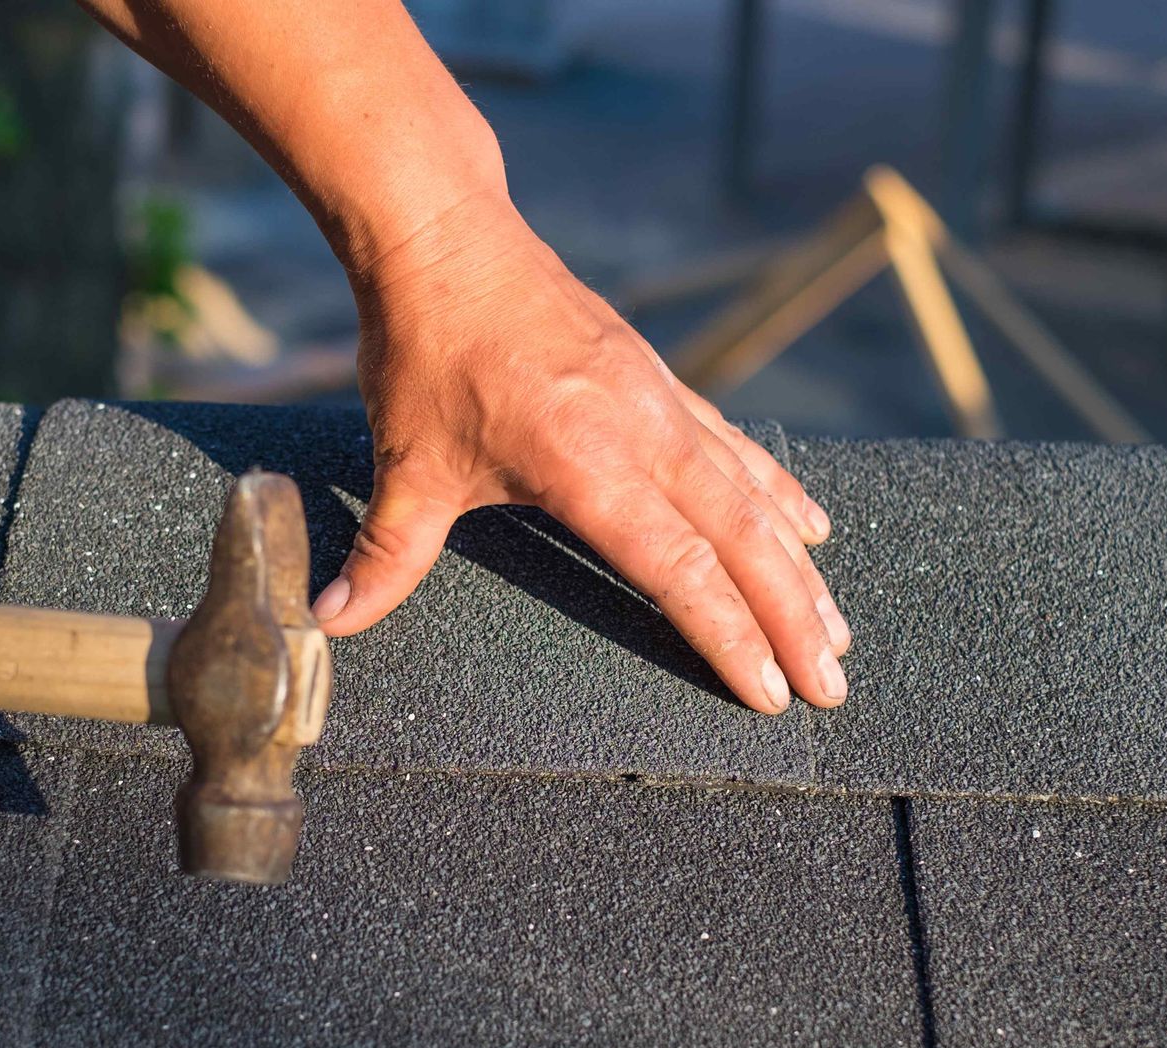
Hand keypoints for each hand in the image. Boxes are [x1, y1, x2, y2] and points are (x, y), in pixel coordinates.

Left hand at [316, 196, 849, 713]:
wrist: (447, 236)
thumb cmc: (425, 351)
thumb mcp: (405, 461)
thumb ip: (385, 553)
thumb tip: (331, 621)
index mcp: (586, 463)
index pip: (678, 567)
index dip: (727, 634)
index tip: (768, 692)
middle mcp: (643, 431)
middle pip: (742, 539)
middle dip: (792, 618)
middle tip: (832, 686)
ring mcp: (660, 401)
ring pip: (752, 495)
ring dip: (798, 567)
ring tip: (836, 629)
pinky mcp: (660, 381)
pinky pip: (736, 448)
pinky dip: (777, 492)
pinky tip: (807, 527)